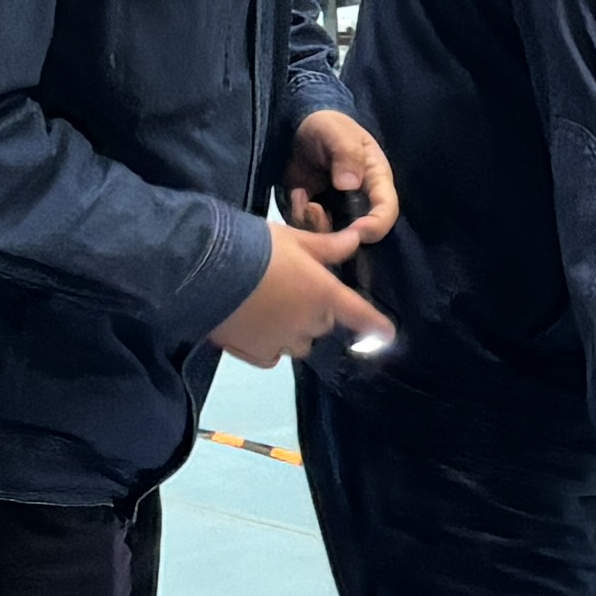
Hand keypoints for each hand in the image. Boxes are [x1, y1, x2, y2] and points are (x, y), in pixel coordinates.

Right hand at [219, 209, 384, 364]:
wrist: (207, 269)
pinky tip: (255, 327)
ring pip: (300, 342)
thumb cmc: (256, 248)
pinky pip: (274, 355)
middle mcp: (308, 323)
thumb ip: (328, 246)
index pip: (359, 313)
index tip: (388, 335)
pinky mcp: (257, 353)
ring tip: (271, 308)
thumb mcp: (294, 239)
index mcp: (323, 294)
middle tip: (292, 290)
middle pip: (323, 323)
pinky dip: (271, 345)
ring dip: (295, 329)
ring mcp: (283, 341)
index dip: (375, 325)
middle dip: (315, 311)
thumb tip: (357, 239)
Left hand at [287, 106, 400, 247]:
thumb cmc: (327, 127)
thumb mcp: (337, 132)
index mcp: (376, 181)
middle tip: (315, 209)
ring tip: (302, 196)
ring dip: (314, 223)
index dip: (376, 226)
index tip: (358, 231)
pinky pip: (310, 230)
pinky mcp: (316, 216)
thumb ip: (346, 153)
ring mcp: (338, 212)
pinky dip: (300, 216)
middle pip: (361, 233)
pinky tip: (297, 193)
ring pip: (333, 238)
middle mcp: (361, 202)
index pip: (386, 211)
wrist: (299, 129)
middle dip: (339, 232)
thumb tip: (349, 184)